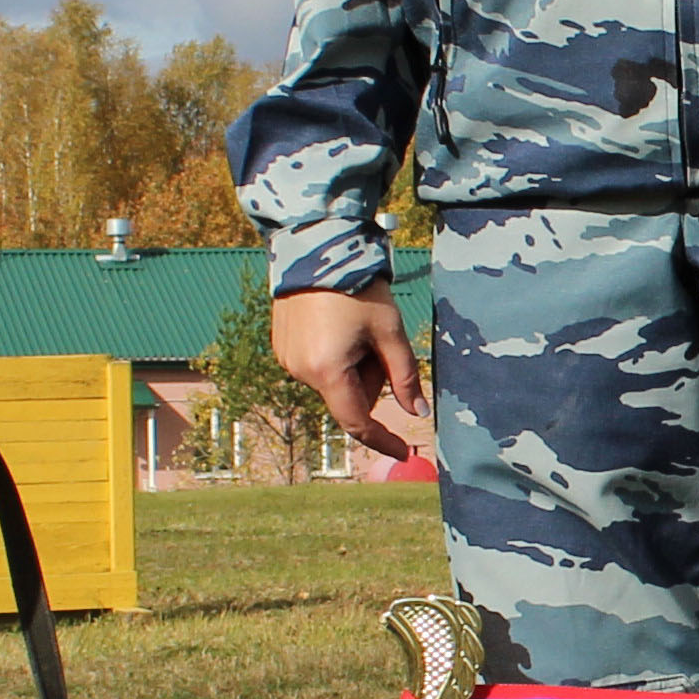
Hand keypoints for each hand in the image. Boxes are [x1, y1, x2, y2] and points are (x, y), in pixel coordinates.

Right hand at [273, 286, 427, 454]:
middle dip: (370, 380)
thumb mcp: (390, 332)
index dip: (383, 439)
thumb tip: (417, 413)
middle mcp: (300, 371)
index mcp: (327, 371)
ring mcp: (286, 359)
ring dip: (351, 366)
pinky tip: (337, 323)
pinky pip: (315, 364)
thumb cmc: (358, 289)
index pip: (357, 422)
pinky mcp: (281, 345)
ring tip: (354, 325)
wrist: (317, 248)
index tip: (405, 451)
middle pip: (348, 396)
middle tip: (379, 342)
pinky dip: (333, 355)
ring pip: (332, 381)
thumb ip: (405, 377)